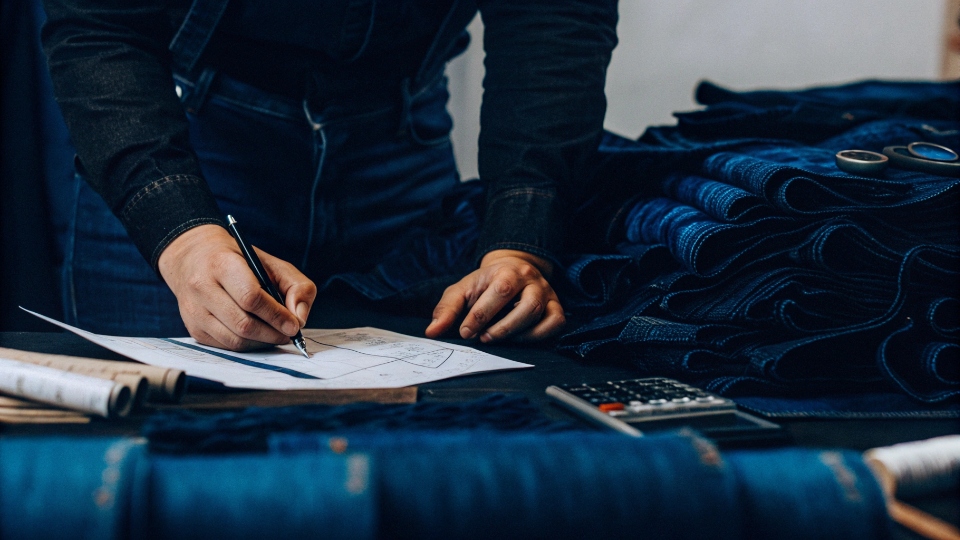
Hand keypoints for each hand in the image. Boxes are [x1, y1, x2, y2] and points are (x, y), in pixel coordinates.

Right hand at [158, 224, 316, 350]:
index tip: (294, 325)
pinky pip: (225, 346)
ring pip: (234, 340)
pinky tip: (258, 336)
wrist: (193, 258)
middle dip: (272, 333)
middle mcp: (202, 287)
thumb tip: (299, 318)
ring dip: (261, 343)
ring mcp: (194, 310)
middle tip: (288, 334)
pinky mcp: (193, 327)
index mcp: (222, 264)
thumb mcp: (272, 263)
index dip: (276, 315)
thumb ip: (296, 286)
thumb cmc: (239, 261)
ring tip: (276, 335)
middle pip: (243, 324)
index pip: (250, 297)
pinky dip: (247, 345)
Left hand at [425, 249, 564, 342]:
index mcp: (507, 270)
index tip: (466, 331)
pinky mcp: (555, 307)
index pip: (500, 291)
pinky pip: (555, 323)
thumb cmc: (485, 284)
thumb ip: (447, 309)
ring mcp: (546, 293)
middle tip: (482, 338)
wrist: (512, 271)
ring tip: (496, 340)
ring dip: (517, 333)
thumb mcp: (462, 290)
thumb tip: (432, 332)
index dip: (482, 314)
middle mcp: (531, 280)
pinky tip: (519, 340)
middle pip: (526, 304)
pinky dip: (539, 335)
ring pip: (540, 314)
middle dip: (502, 326)